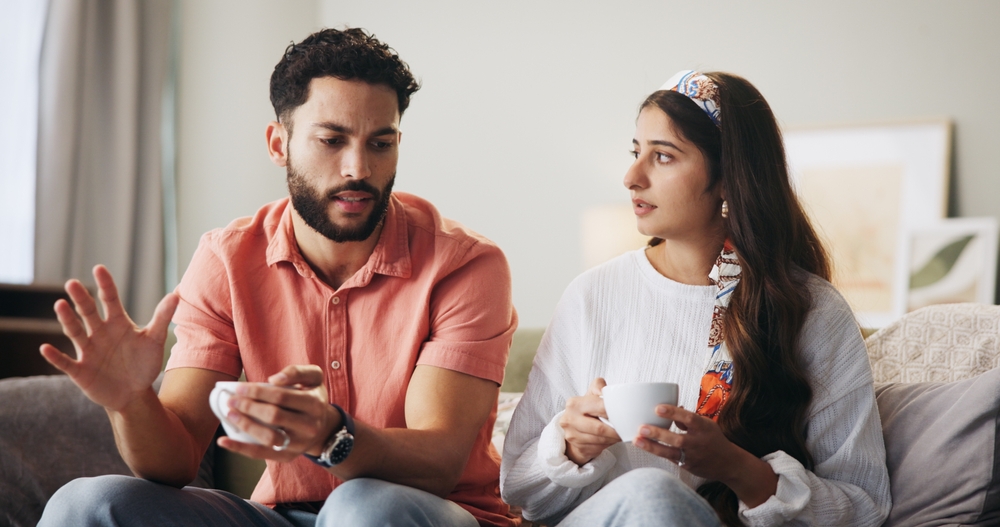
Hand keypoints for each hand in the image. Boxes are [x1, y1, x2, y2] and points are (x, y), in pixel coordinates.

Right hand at [39, 265, 177, 411]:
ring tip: (60, 304)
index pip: (110, 299)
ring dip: (67, 320)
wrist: (134, 393)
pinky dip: (55, 356)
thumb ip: (162, 317)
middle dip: (81, 298)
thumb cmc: (143, 363)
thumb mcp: (154, 340)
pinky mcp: (80, 370)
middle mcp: (99, 333)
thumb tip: (177, 294)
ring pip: (75, 332)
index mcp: (117, 323)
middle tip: (72, 283)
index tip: (99, 268)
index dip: (105, 285)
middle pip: (88, 312)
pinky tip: (45, 347)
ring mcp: (88, 351)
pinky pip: (65, 362)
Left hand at [217, 365, 340, 462]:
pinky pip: (261, 454)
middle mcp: (309, 426)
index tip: (239, 388)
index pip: (282, 397)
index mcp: (315, 404)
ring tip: (230, 414)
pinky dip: (240, 448)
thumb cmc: (311, 397)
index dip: (258, 392)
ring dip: (245, 425)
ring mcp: (299, 444)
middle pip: (274, 416)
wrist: (323, 427)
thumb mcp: (313, 378)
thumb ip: (297, 371)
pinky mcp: (288, 456)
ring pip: (268, 437)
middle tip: (231, 400)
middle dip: (248, 407)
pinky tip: (223, 441)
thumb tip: (274, 379)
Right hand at [560, 378, 620, 464]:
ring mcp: (572, 435)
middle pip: (600, 428)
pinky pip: (598, 448)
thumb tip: (607, 391)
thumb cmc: (586, 409)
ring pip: (600, 440)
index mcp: (574, 404)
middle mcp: (570, 419)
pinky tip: (613, 440)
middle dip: (616, 431)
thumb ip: (599, 387)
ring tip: (622, 434)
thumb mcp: (591, 394)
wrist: (573, 427)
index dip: (614, 412)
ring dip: (614, 439)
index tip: (627, 415)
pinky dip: (609, 444)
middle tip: (628, 430)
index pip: (599, 407)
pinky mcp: (578, 447)